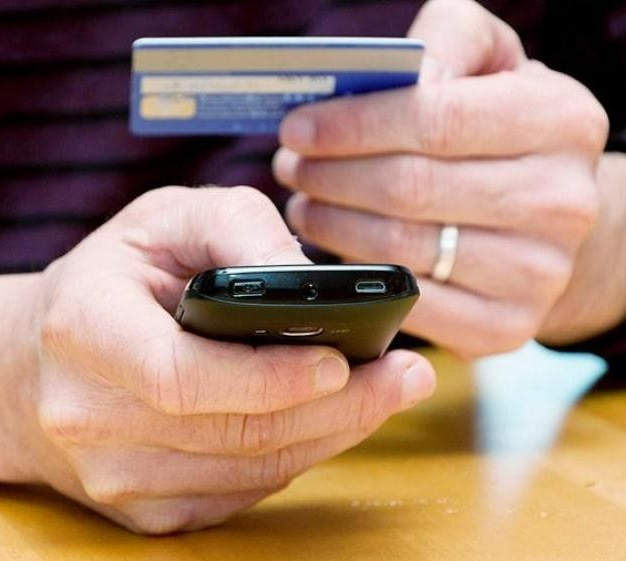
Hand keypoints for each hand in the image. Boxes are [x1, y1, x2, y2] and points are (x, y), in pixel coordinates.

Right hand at [28, 186, 434, 533]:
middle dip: (335, 409)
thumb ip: (236, 227)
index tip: (344, 363)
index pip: (180, 376)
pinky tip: (325, 421)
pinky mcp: (144, 511)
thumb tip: (308, 280)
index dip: (267, 378)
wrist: (30, 366)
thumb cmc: (110, 279)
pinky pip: (242, 492)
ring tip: (385, 393)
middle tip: (405, 377)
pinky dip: (294, 456)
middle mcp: (87, 418)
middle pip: (232, 433)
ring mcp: (113, 477)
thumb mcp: (165, 219)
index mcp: (82, 331)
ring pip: (249, 471)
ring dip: (329, 435)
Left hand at [273, 0, 608, 357]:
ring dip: (331, 226)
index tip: (297, 129)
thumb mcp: (489, 63)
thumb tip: (395, 74)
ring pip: (400, 250)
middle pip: (409, 189)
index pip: (436, 120)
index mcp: (560, 122)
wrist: (550, 216)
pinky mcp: (506, 328)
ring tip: (304, 203)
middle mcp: (560, 203)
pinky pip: (409, 304)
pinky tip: (334, 251)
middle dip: (330, 177)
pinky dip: (358, 278)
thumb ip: (445, 43)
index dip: (353, 126)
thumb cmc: (501, 129)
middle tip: (290, 167)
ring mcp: (537, 275)